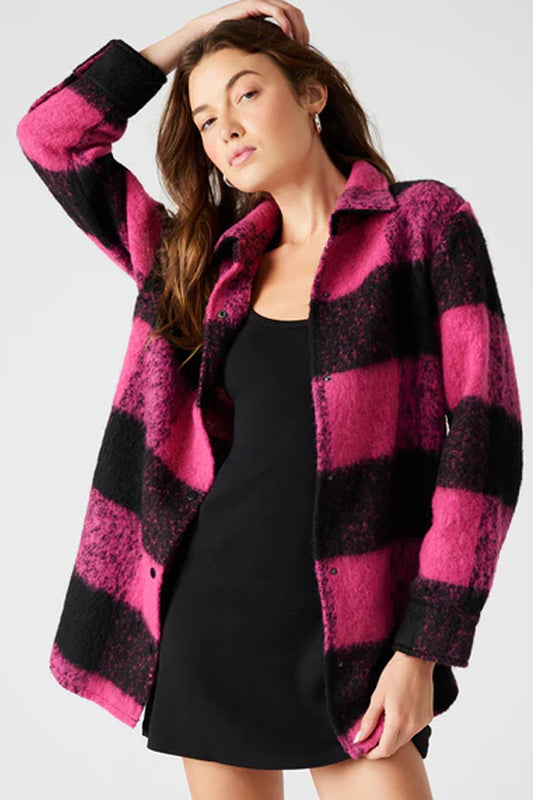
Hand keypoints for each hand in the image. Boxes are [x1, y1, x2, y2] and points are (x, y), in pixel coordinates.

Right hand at [191, 0, 309, 44]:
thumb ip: (268, 48)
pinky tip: (287, 34)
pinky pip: (275, 10)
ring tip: (297, 42)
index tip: (304, 47)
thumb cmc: (230, 42)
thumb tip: (282, 66)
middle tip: (304, 45)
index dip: (303, 30)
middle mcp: (267, 5)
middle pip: (295, 12)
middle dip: (302, 29)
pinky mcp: (254, 5)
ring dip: (296, 26)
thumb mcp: (255, 46)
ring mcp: (261, 3)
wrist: (209, 31)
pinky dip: (284, 21)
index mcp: (270, 14)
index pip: (294, 17)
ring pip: (288, 9)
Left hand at [354, 651, 434, 759]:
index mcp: (398, 721)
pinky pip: (413, 730)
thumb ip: (369, 720)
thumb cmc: (395, 673)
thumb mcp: (377, 696)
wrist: (416, 660)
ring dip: (392, 738)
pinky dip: (403, 729)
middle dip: (381, 747)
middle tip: (369, 738)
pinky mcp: (428, 717)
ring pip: (405, 740)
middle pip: (395, 747)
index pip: (385, 750)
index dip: (373, 753)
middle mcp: (412, 726)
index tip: (364, 749)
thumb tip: (359, 739)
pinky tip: (396, 716)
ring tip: (381, 724)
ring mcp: (422, 722)